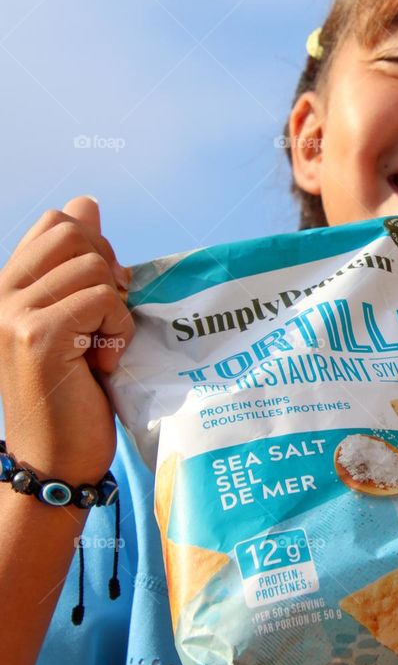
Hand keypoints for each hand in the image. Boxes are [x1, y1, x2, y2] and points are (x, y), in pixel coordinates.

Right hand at [0, 195, 133, 483]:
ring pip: (94, 267)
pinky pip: (103, 300)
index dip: (95, 247)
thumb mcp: (77, 321)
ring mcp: (14, 314)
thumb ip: (79, 264)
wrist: (56, 462)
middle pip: (74, 232)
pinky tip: (103, 365)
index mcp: (9, 287)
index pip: (56, 223)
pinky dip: (119, 330)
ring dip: (116, 308)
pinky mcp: (37, 337)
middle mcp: (2, 295)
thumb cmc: (74, 395)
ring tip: (101, 348)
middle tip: (106, 320)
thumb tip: (87, 201)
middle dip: (108, 269)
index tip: (103, 295)